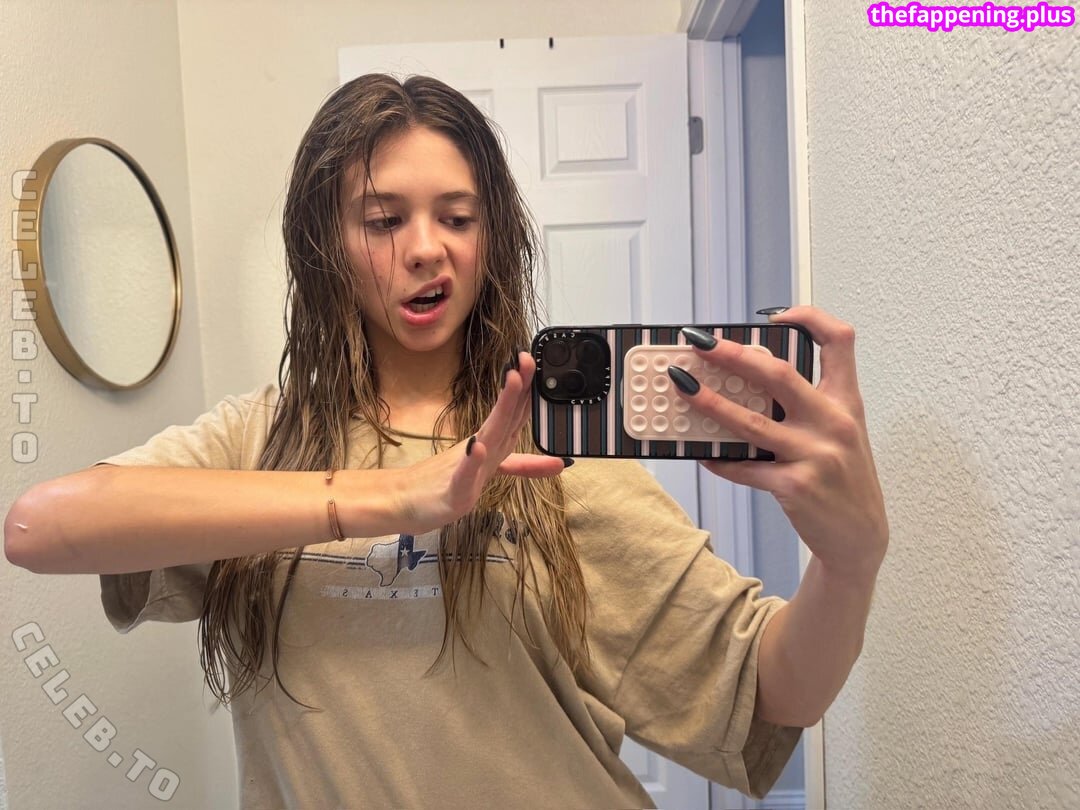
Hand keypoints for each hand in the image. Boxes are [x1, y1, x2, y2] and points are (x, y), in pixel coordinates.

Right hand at [387, 351, 566, 534]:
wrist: (405, 500)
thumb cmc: (448, 481)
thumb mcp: (490, 471)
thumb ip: (523, 466)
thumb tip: (561, 463)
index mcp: (491, 444)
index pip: (514, 415)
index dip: (528, 391)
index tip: (536, 362)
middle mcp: (481, 451)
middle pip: (505, 417)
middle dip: (520, 388)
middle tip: (527, 357)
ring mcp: (466, 469)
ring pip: (488, 437)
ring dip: (502, 409)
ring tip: (513, 381)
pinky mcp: (453, 492)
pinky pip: (463, 476)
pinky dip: (471, 461)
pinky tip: (476, 446)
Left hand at [672, 307, 887, 581]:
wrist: (859, 538)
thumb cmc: (844, 479)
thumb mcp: (842, 433)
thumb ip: (809, 405)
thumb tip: (749, 382)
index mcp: (847, 402)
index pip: (840, 341)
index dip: (810, 317)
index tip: (776, 315)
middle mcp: (834, 423)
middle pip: (779, 374)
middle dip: (733, 355)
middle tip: (700, 343)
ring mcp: (815, 455)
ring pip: (751, 421)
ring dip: (710, 404)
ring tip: (682, 388)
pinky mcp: (795, 487)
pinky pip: (745, 468)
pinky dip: (720, 461)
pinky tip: (702, 455)